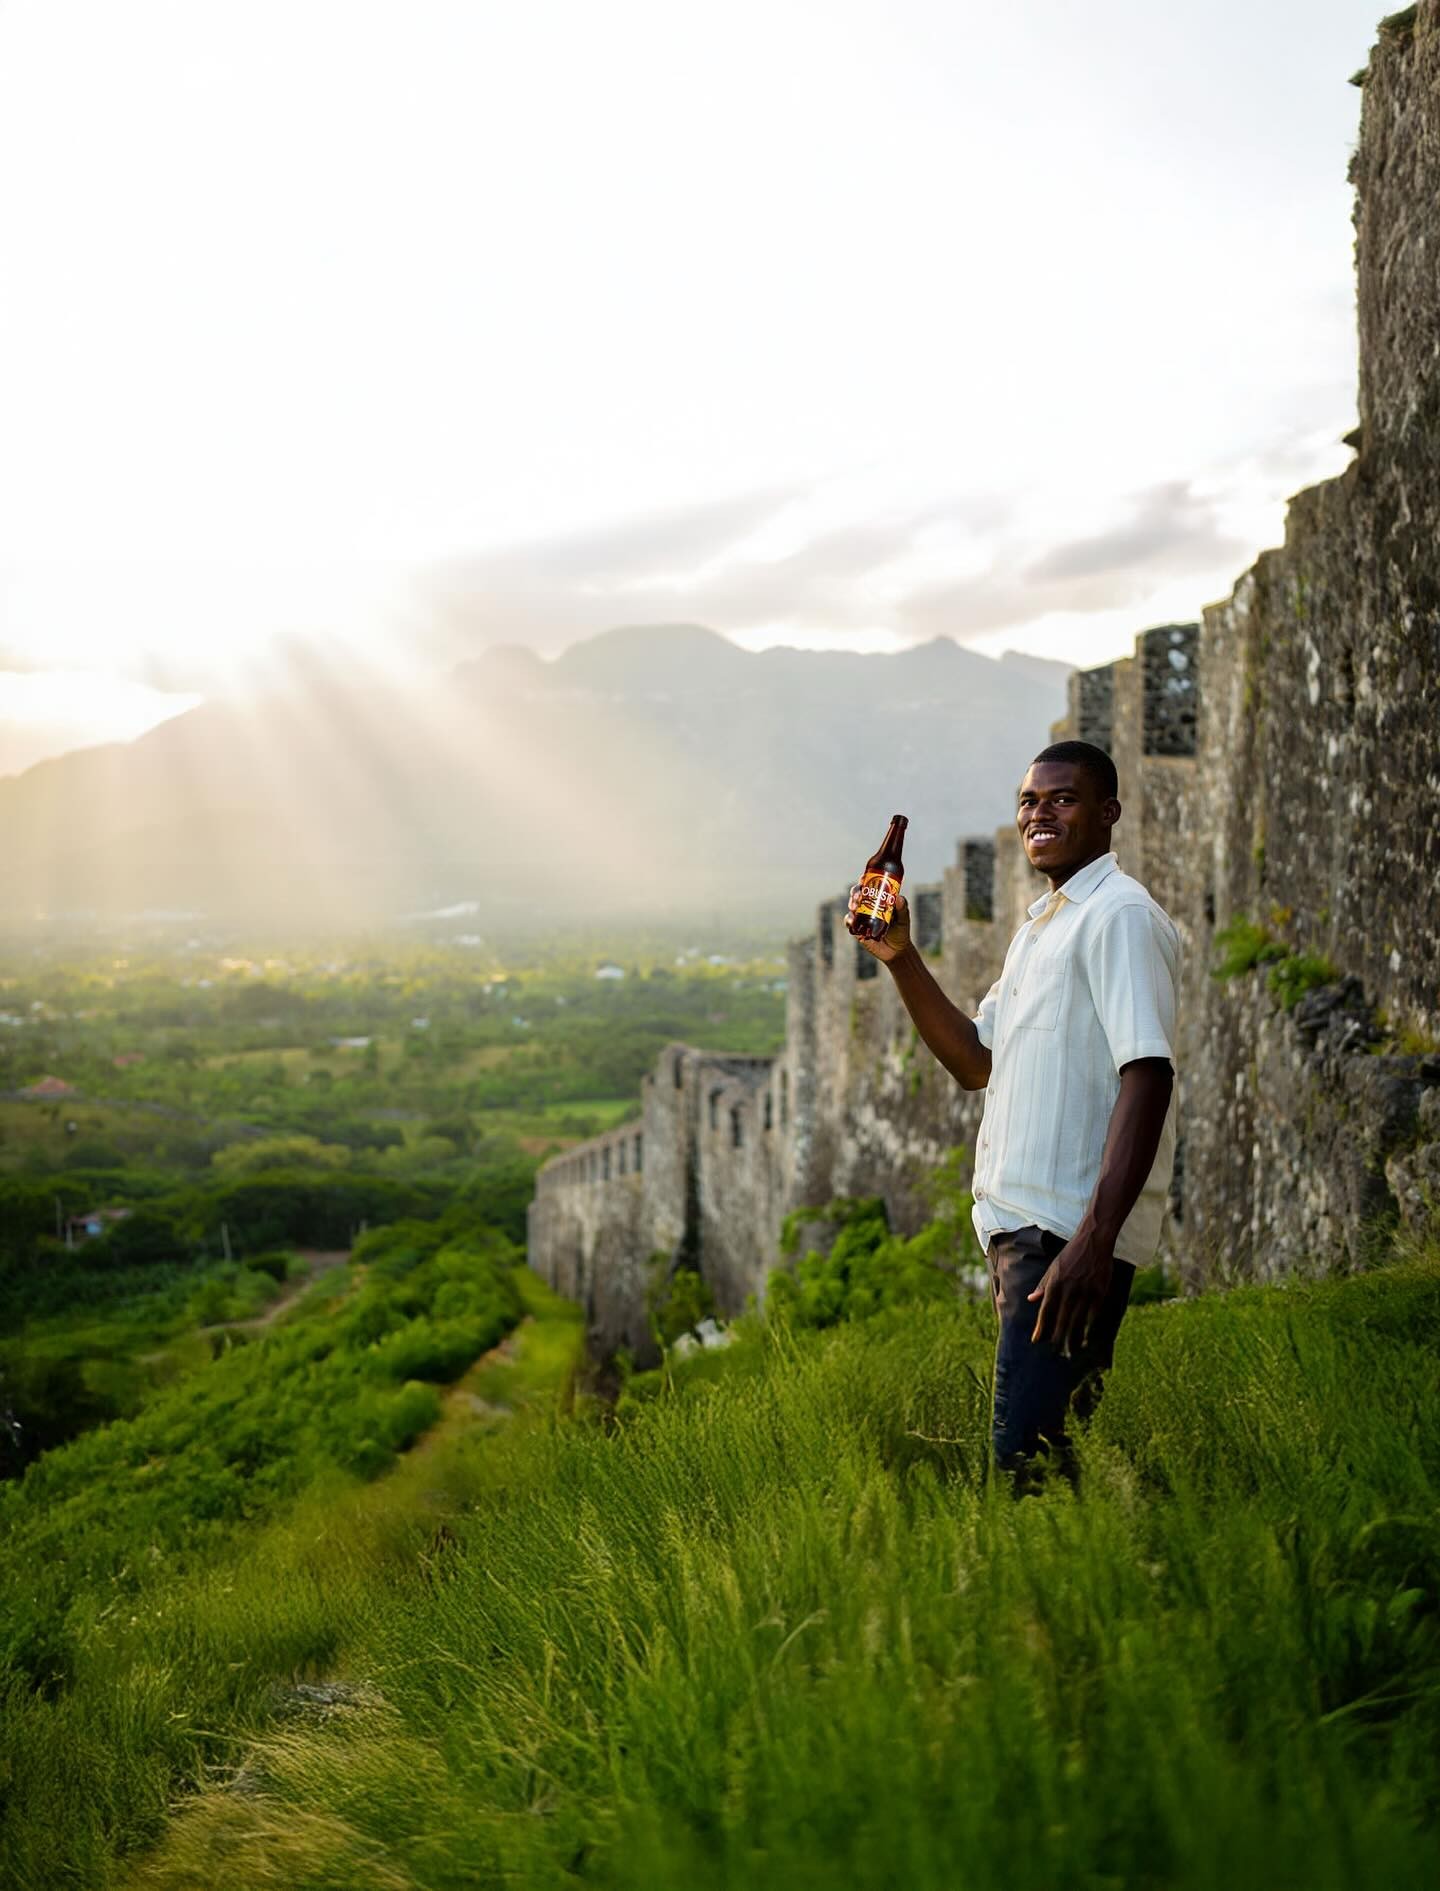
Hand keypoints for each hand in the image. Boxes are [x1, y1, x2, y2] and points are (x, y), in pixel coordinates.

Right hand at [844, 887, 910, 962]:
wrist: (897, 951)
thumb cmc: (901, 931)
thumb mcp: (904, 919)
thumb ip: (902, 908)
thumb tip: (898, 898)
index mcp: (878, 900)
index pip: (869, 886)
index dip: (864, 880)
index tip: (863, 879)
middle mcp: (867, 906)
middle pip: (857, 895)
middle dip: (855, 892)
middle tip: (859, 896)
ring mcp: (861, 918)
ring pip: (851, 907)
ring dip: (851, 904)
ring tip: (855, 907)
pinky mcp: (857, 930)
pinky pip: (849, 923)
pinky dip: (849, 920)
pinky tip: (852, 920)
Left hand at [1028, 1228, 1113, 1355]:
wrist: (1094, 1241)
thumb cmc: (1071, 1254)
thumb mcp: (1053, 1267)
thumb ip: (1043, 1285)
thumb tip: (1031, 1300)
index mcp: (1054, 1283)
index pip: (1045, 1311)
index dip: (1041, 1328)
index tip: (1036, 1340)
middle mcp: (1068, 1290)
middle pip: (1061, 1320)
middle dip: (1057, 1338)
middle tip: (1054, 1352)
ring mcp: (1085, 1292)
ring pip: (1077, 1321)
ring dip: (1073, 1338)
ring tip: (1070, 1350)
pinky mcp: (1100, 1292)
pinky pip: (1093, 1315)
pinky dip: (1089, 1328)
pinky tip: (1086, 1338)